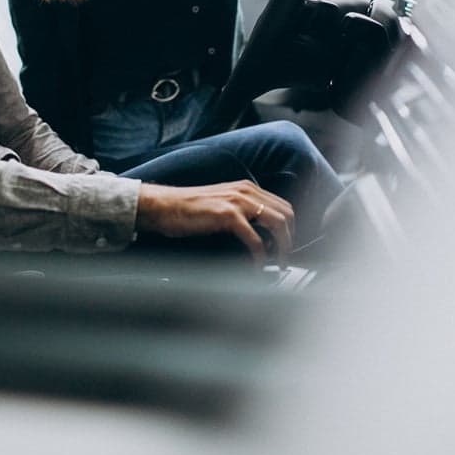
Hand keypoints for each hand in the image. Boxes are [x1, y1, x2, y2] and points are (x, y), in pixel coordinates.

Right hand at [136, 180, 294, 264]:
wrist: (163, 206)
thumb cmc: (187, 209)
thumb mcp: (220, 203)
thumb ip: (240, 212)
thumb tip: (257, 233)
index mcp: (246, 188)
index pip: (282, 205)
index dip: (290, 228)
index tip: (286, 246)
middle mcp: (246, 191)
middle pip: (286, 214)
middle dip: (290, 239)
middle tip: (284, 259)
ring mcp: (238, 202)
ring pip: (277, 224)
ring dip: (282, 247)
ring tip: (277, 264)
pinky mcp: (228, 216)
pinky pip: (255, 239)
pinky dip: (260, 256)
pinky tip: (257, 265)